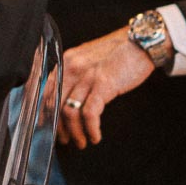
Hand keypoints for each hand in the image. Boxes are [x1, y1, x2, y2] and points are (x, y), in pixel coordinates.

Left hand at [57, 27, 153, 149]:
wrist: (141, 42)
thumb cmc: (118, 53)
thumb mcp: (89, 59)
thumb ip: (75, 74)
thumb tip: (67, 97)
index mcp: (66, 62)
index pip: (46, 90)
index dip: (44, 112)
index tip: (48, 126)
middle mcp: (72, 67)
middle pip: (54, 104)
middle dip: (58, 127)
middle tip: (65, 140)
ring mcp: (87, 76)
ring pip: (69, 112)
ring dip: (75, 132)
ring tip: (81, 142)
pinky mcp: (103, 84)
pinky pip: (89, 113)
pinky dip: (90, 129)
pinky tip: (95, 136)